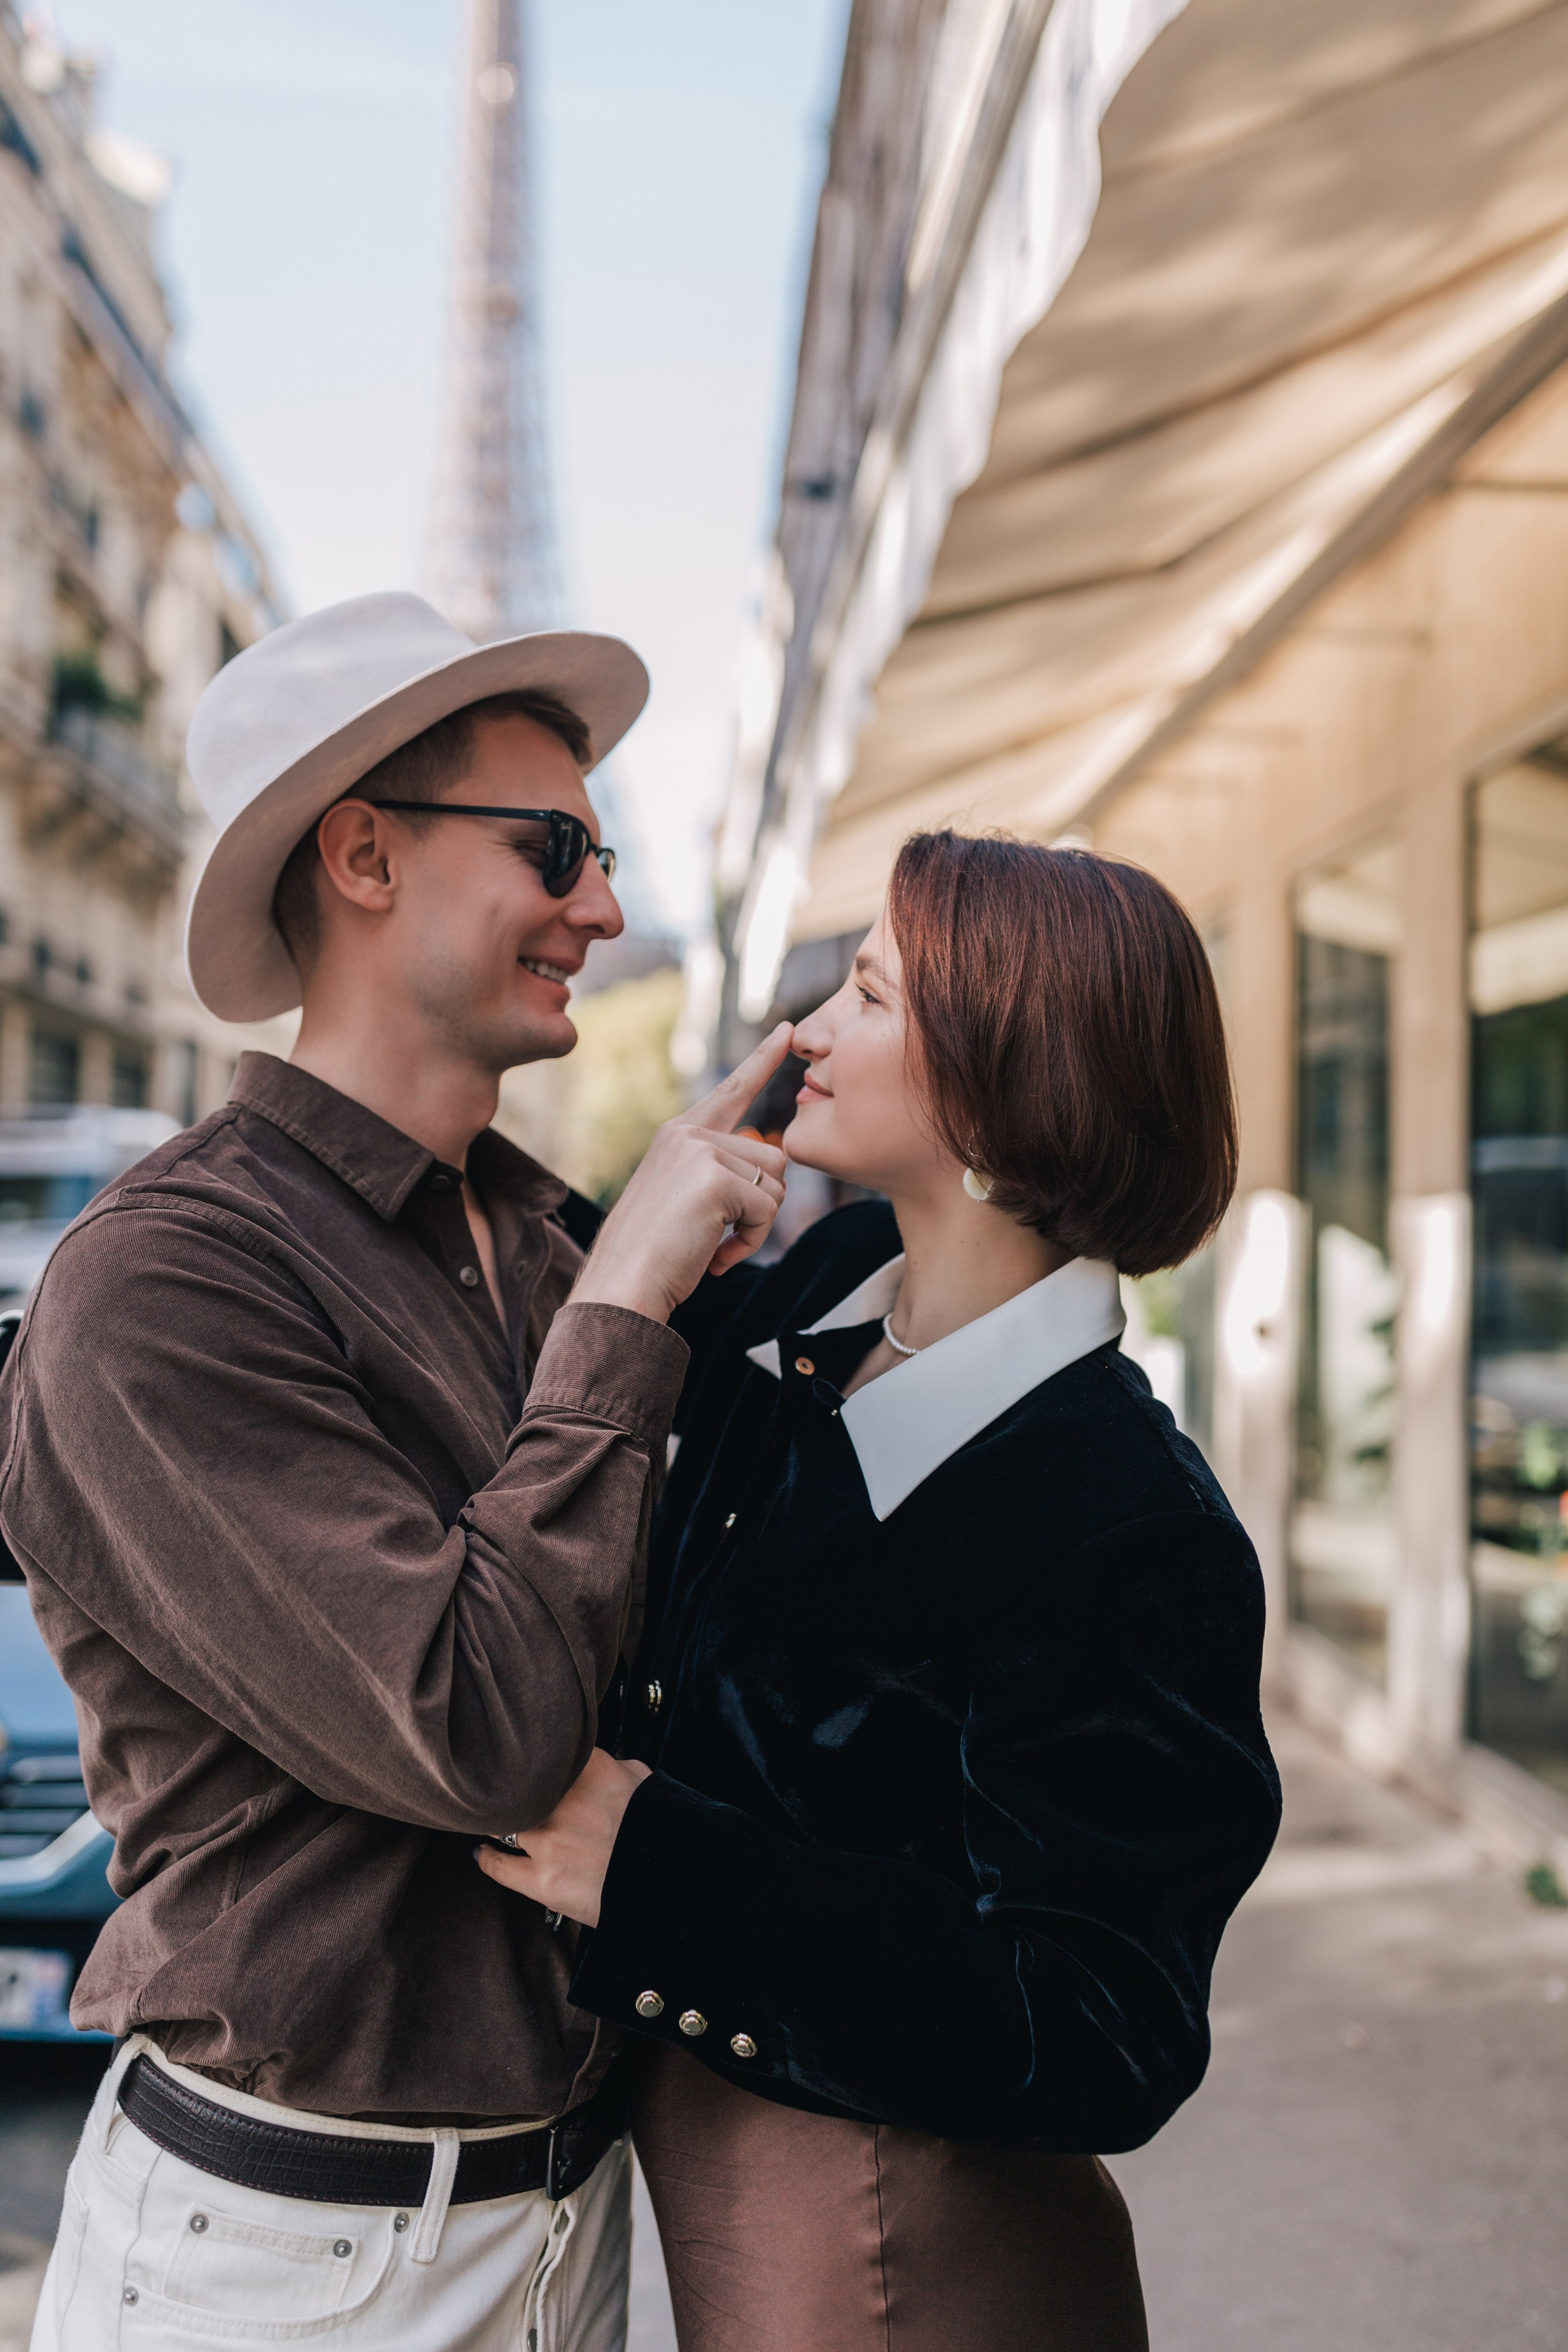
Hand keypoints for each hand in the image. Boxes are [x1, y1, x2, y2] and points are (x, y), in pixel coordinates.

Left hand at [475, 1748, 650, 1927]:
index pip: (550, 1752)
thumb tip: (600, 1764)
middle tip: (497, 1787)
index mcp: (592, 1771)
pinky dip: (487, 1859)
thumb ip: (615, 1767)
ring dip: (499, 1820)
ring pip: (503, 1822)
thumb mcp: (644, 1783)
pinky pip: (499, 1866)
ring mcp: (550, 1841)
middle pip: (517, 1785)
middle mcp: (564, 1801)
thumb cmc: (661, 1831)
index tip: (525, 1759)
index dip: (535, 1756)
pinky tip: (481, 1853)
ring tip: (488, 1819)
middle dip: (510, 1787)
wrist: (671, 1882)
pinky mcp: (542, 1880)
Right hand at [570, 1026, 793, 1321]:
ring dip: (757, 1225)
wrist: (621, 1287)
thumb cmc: (653, 1255)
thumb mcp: (685, 1198)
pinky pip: (767, 1210)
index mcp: (678, 1134)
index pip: (732, 1090)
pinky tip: (715, 1256)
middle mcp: (688, 1133)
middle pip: (772, 1156)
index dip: (764, 1060)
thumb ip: (718, 1172)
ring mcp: (699, 1151)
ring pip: (775, 1183)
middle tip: (719, 1237)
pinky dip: (751, 1242)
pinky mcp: (714, 1179)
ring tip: (713, 1245)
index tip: (789, 1031)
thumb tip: (774, 1166)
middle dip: (761, 1205)